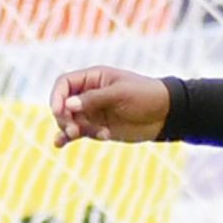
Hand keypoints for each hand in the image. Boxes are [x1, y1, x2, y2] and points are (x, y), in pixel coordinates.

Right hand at [50, 66, 168, 146]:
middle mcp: (89, 94)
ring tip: (80, 135)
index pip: (64, 84)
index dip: (57, 96)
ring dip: (70, 129)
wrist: (165, 114)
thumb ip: (94, 99)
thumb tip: (67, 105)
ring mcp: (92, 112)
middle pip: (63, 104)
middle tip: (74, 129)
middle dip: (64, 117)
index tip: (59, 111)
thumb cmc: (145, 96)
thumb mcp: (120, 94)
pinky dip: (68, 138)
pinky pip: (78, 132)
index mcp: (93, 78)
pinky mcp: (97, 127)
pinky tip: (59, 144)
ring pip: (69, 120)